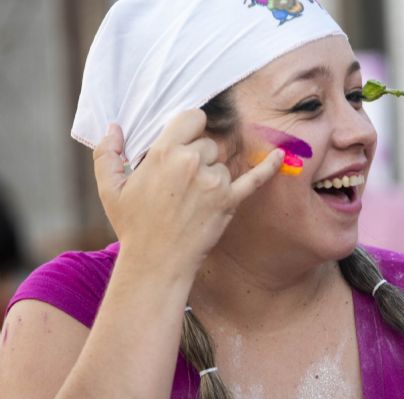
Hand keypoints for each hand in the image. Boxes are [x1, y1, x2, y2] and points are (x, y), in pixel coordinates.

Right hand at [93, 109, 283, 268]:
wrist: (157, 262)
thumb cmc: (134, 225)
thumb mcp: (110, 188)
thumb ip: (107, 153)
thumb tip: (113, 127)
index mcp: (164, 152)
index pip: (192, 117)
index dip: (190, 127)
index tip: (185, 140)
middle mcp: (192, 162)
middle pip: (208, 143)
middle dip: (198, 157)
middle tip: (181, 184)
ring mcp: (214, 182)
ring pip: (223, 164)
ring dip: (212, 177)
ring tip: (192, 202)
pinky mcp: (230, 201)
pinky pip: (255, 178)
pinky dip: (270, 166)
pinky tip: (282, 155)